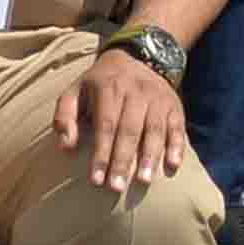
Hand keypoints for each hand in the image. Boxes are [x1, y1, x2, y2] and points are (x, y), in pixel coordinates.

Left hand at [53, 51, 189, 194]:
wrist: (138, 57)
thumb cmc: (101, 82)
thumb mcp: (76, 90)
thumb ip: (65, 116)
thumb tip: (65, 147)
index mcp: (108, 89)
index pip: (105, 126)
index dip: (101, 154)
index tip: (96, 180)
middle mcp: (134, 92)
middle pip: (129, 130)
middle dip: (123, 161)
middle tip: (116, 187)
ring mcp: (157, 99)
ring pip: (154, 129)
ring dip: (149, 156)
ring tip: (143, 180)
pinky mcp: (174, 105)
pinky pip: (178, 127)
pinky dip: (176, 146)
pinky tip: (172, 165)